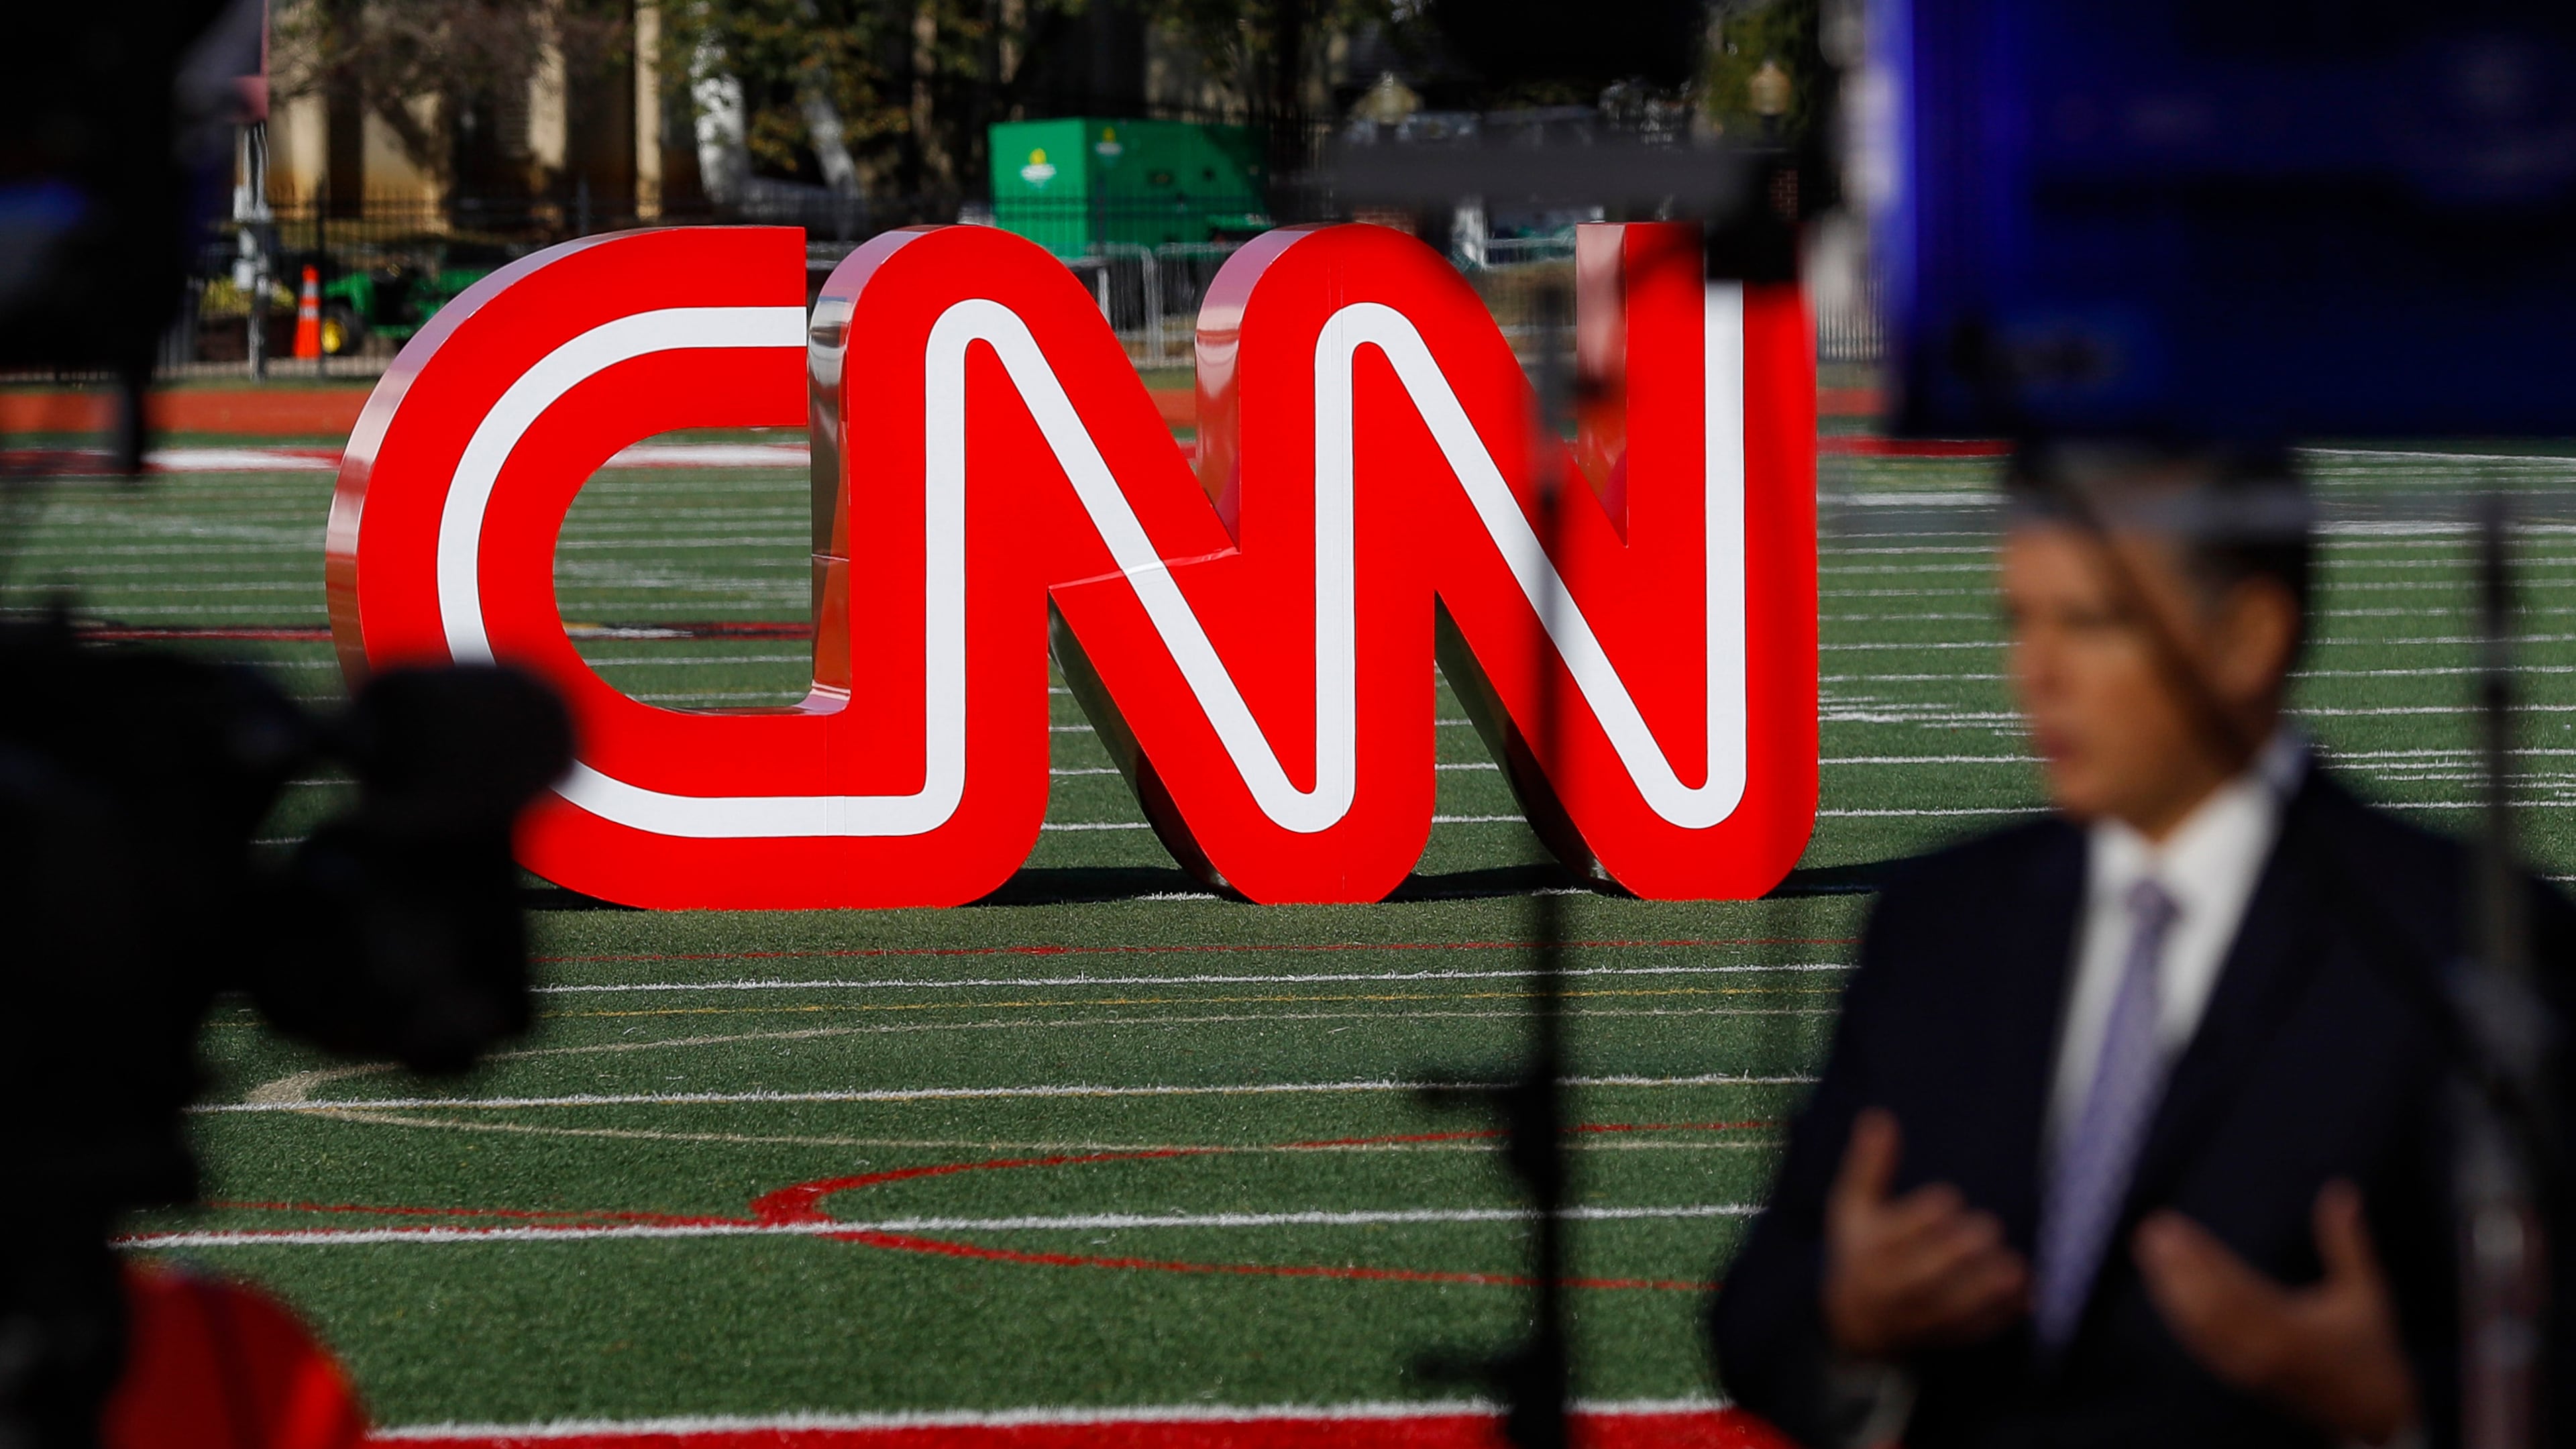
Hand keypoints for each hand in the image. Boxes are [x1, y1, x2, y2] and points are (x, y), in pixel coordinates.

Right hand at [1822, 1108, 2031, 1358]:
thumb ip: (1869, 1165)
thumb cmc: (1859, 1249)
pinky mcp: (1941, 1337)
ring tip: (2016, 1268)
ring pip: (1950, 1308)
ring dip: (1984, 1291)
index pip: (1893, 1235)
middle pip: (1921, 1274)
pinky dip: (2000, 1318)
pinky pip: (1971, 1332)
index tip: (1950, 1198)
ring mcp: (1916, 1318)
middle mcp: (1889, 1287)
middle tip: (1991, 1228)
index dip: (1921, 1217)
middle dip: (1956, 1253)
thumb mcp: (1853, 1206)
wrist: (1853, 1323)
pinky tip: (2027, 1297)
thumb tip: (1879, 1115)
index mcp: (1868, 1249)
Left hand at [2134, 1180, 2416, 1445]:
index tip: (2174, 1225)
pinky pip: (2202, 1345)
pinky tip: (2164, 1287)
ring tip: (2149, 1250)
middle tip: (2151, 1229)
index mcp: (2294, 1331)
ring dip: (2169, 1288)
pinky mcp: (2241, 1378)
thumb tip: (2342, 1188)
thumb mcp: (2366, 1292)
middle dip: (2176, 1266)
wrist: (2374, 1416)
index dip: (2201, 1255)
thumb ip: (2347, 1241)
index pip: (2234, 1286)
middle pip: (2206, 1306)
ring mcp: (2249, 1368)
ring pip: (2198, 1327)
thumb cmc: (2371, 1347)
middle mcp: (2265, 1352)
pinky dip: (2180, 1315)